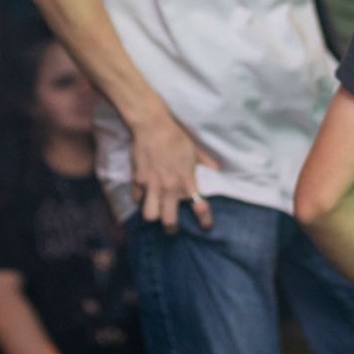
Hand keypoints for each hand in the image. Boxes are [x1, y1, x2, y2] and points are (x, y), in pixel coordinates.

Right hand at [129, 113, 218, 232]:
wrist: (152, 125)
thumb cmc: (175, 135)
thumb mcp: (194, 149)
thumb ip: (205, 161)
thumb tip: (216, 168)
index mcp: (186, 180)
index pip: (199, 207)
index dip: (204, 220)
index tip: (206, 226)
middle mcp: (169, 187)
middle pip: (169, 222)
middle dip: (171, 229)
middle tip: (171, 228)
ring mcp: (152, 185)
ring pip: (150, 215)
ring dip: (153, 215)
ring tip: (155, 212)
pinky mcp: (138, 180)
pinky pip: (137, 199)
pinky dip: (140, 199)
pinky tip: (143, 195)